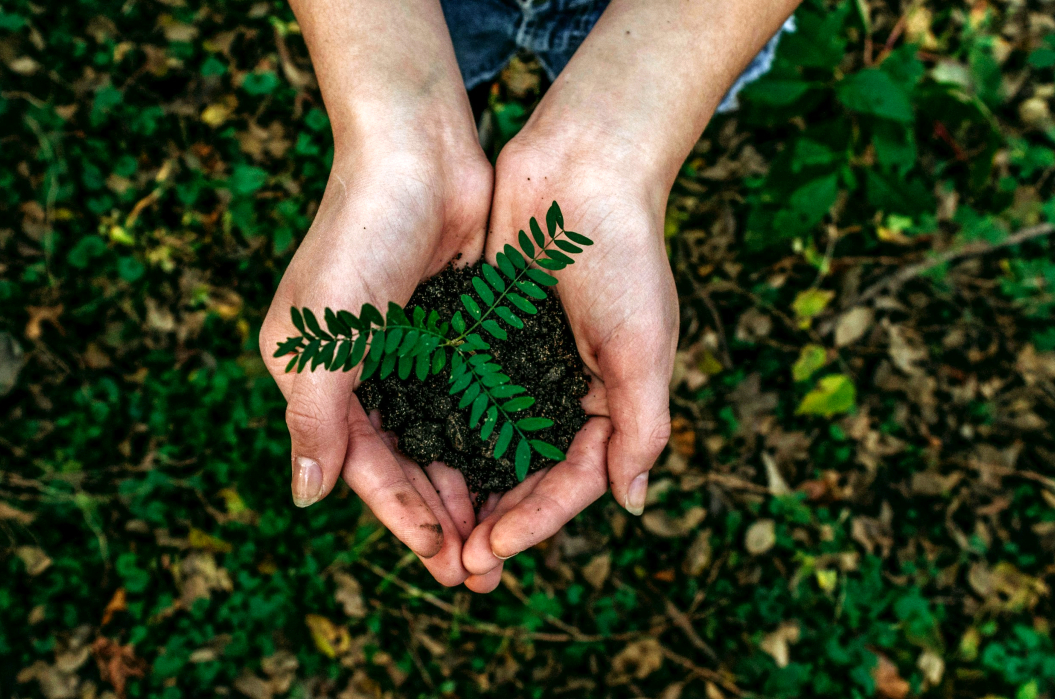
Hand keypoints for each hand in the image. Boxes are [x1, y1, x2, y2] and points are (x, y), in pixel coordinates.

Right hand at [259, 138, 491, 585]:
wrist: (418, 150)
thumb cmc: (360, 236)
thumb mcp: (325, 334)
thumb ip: (315, 418)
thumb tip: (306, 498)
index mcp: (315, 376)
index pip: (362, 465)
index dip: (402, 516)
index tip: (443, 560)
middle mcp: (359, 371)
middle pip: (403, 462)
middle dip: (439, 516)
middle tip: (480, 571)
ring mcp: (407, 351)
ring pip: (440, 439)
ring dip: (468, 487)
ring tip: (502, 537)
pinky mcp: (451, 331)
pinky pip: (470, 400)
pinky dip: (488, 438)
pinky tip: (517, 472)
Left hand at [460, 131, 677, 590]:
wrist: (582, 166)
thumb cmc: (623, 254)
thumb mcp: (643, 346)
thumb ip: (641, 426)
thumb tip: (630, 503)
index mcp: (609, 401)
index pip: (571, 481)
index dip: (534, 521)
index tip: (490, 551)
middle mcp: (563, 390)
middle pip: (525, 474)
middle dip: (494, 521)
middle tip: (456, 567)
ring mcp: (521, 364)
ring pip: (487, 443)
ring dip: (462, 488)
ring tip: (430, 532)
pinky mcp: (484, 333)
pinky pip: (460, 394)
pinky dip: (440, 429)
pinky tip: (410, 458)